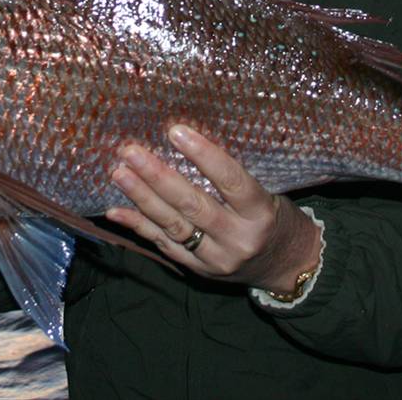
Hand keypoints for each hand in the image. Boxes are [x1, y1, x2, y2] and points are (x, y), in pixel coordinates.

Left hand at [106, 124, 321, 293]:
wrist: (286, 266)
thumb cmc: (274, 216)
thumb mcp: (267, 193)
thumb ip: (232, 177)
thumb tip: (186, 140)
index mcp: (261, 213)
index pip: (231, 181)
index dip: (203, 155)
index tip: (176, 131)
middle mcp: (238, 239)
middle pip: (193, 205)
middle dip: (158, 177)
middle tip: (131, 151)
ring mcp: (216, 259)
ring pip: (174, 226)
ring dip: (142, 199)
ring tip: (119, 174)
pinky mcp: (198, 271)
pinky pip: (163, 246)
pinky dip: (138, 226)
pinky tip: (115, 210)